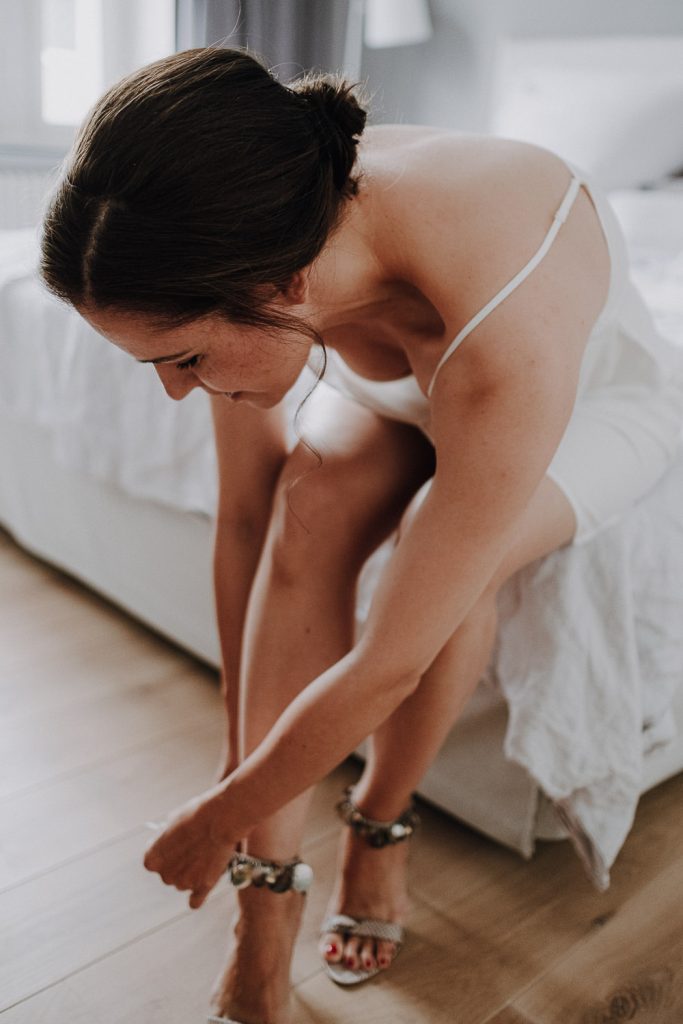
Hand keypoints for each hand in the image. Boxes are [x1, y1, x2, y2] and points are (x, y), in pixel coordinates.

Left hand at [143, 789, 239, 908]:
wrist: (219, 819)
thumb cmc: (195, 815)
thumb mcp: (172, 821)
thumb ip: (166, 838)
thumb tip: (170, 841)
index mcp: (152, 860)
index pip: (153, 862)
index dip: (166, 851)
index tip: (175, 841)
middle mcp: (165, 876)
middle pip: (170, 873)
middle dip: (180, 863)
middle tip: (195, 846)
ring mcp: (184, 884)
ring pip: (185, 882)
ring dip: (193, 873)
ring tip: (207, 853)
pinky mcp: (203, 888)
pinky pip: (196, 901)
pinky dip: (198, 897)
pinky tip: (201, 890)